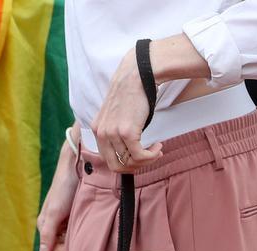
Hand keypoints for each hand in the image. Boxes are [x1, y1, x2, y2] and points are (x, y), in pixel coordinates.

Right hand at [36, 144, 79, 250]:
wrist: (77, 168)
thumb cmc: (64, 189)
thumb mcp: (55, 213)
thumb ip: (48, 234)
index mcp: (44, 224)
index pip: (52, 249)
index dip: (61, 249)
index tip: (72, 241)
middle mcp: (53, 223)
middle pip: (61, 245)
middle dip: (69, 242)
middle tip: (78, 229)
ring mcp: (65, 219)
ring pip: (70, 237)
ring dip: (76, 235)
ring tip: (82, 223)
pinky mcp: (75, 214)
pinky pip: (77, 228)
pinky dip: (81, 228)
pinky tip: (86, 221)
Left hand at [94, 49, 162, 172]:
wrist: (137, 77)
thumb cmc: (131, 95)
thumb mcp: (116, 116)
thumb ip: (115, 133)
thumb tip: (127, 153)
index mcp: (98, 129)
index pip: (107, 159)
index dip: (126, 163)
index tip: (139, 158)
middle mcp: (102, 133)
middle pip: (116, 166)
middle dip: (135, 167)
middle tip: (148, 158)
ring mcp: (113, 133)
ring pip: (130, 162)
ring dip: (147, 160)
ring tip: (156, 150)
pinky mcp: (127, 132)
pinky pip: (139, 156)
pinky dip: (151, 156)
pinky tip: (158, 147)